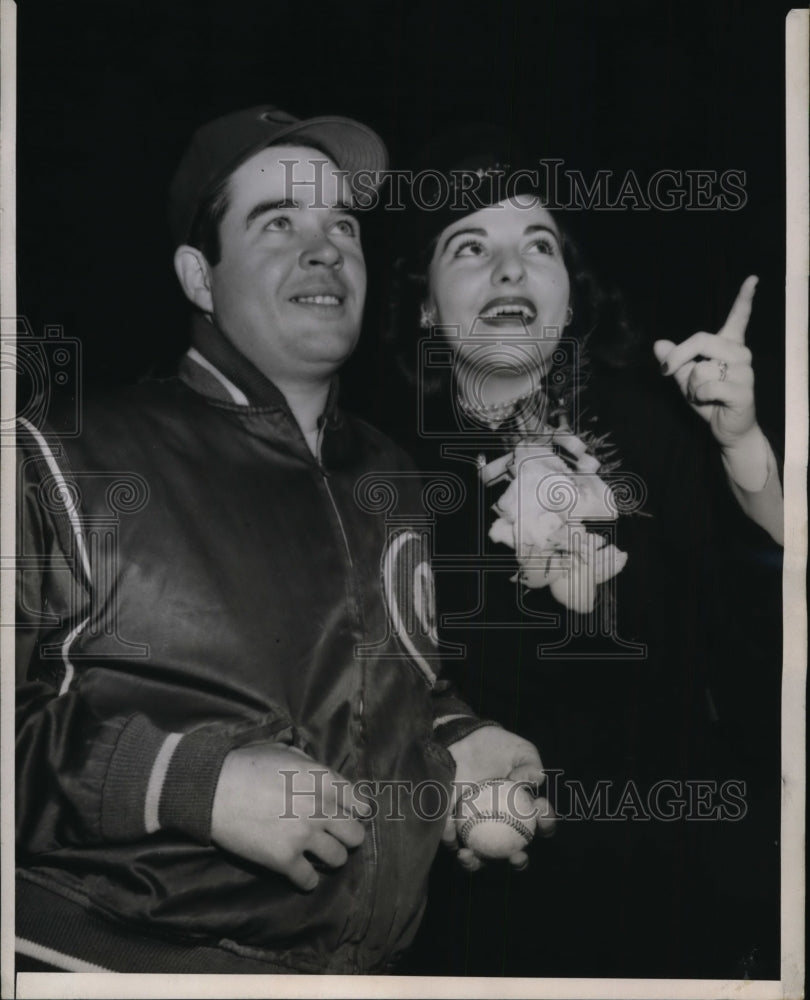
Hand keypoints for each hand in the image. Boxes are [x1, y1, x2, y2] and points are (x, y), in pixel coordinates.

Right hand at [210, 743, 369, 890]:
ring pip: (338, 859)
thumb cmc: (247, 765)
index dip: (356, 810)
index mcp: (322, 780)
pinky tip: (299, 872)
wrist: (213, 789)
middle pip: (355, 836)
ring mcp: (303, 836)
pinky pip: (309, 880)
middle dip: (346, 836)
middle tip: (332, 836)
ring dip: (329, 857)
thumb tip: (325, 778)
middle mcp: (320, 808)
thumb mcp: (286, 753)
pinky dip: (305, 879)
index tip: (349, 815)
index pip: (359, 803)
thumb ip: (312, 767)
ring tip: (316, 854)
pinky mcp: (284, 860)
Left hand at [444, 725, 555, 871]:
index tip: (540, 811)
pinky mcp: (452, 825)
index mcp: (525, 811)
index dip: (546, 824)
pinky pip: (451, 837)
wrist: (464, 738)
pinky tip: (450, 833)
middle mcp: (504, 825)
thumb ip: (530, 765)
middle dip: (518, 861)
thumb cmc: (497, 746)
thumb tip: (535, 781)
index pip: (541, 824)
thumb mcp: (520, 750)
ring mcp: (478, 828)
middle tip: (516, 855)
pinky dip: (449, 838)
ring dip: (476, 862)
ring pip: (480, 855)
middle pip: (513, 852)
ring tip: (472, 855)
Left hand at [653, 275, 759, 450]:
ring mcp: (745, 372)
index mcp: (729, 346)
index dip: (745, 298)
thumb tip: (658, 344)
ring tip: (703, 395)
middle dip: (677, 357)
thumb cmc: (708, 400)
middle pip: (701, 339)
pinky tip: (709, 402)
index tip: (752, 279)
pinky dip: (699, 396)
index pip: (738, 318)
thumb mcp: (686, 378)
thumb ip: (675, 360)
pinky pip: (708, 386)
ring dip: (691, 386)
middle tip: (667, 371)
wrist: (726, 429)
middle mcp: (740, 354)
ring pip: (701, 368)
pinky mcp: (744, 391)